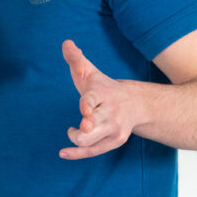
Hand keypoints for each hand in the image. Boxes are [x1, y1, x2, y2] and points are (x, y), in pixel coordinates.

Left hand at [59, 40, 135, 159]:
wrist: (134, 104)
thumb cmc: (103, 86)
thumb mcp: (89, 71)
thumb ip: (75, 58)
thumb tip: (66, 42)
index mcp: (103, 93)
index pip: (93, 100)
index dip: (87, 106)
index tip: (84, 112)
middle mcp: (111, 112)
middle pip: (94, 126)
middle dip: (85, 130)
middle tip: (81, 125)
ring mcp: (113, 129)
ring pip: (91, 141)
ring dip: (77, 138)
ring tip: (72, 129)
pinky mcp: (113, 142)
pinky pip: (92, 152)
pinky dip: (76, 154)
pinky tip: (63, 153)